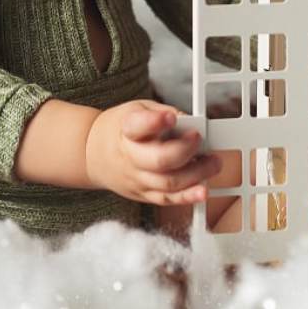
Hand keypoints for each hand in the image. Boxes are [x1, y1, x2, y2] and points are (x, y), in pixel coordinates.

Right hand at [84, 100, 221, 205]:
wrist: (94, 152)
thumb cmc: (120, 128)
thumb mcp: (136, 109)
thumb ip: (163, 113)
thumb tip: (191, 122)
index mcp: (126, 130)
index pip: (138, 126)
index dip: (155, 122)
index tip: (171, 117)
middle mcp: (129, 156)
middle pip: (159, 159)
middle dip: (186, 151)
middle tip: (200, 140)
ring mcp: (136, 179)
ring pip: (168, 183)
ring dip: (196, 175)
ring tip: (213, 163)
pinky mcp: (143, 194)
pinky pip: (167, 200)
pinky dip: (188, 197)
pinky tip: (203, 191)